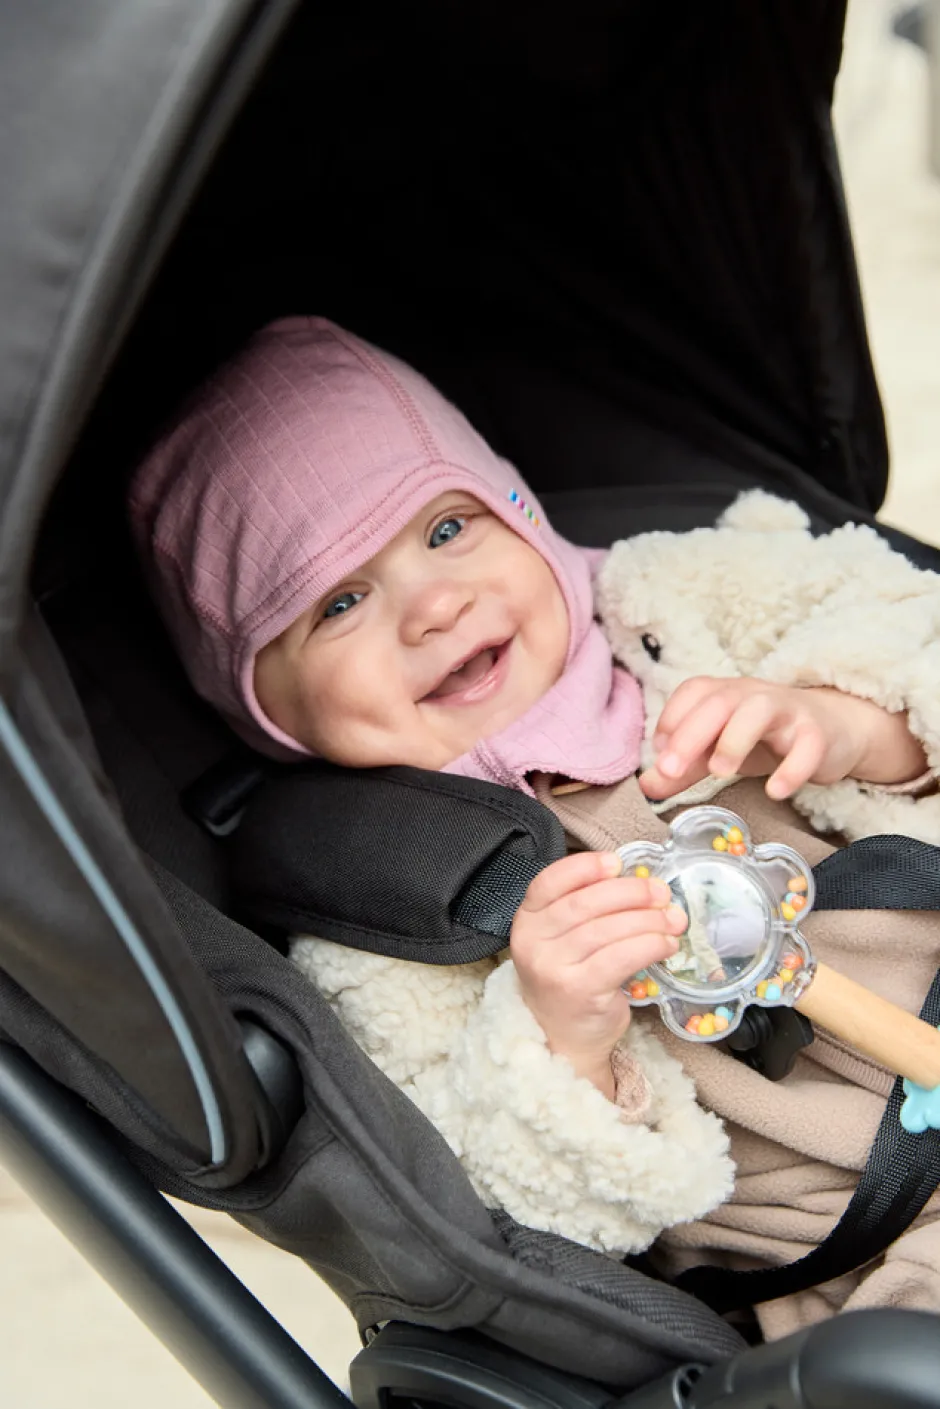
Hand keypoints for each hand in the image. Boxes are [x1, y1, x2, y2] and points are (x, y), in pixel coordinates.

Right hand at [510, 852, 687, 1098]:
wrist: (561, 1038)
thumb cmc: (569, 979)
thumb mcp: (561, 939)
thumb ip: (584, 909)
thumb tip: (639, 881)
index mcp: (526, 920)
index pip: (549, 882)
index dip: (585, 867)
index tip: (617, 862)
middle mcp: (533, 943)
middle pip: (585, 903)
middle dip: (630, 892)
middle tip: (660, 892)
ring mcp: (554, 969)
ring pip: (608, 930)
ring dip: (649, 920)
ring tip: (672, 920)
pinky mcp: (580, 991)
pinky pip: (621, 957)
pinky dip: (650, 945)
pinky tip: (666, 944)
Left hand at [639, 676, 926, 801]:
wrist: (831, 730)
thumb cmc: (764, 738)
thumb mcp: (718, 750)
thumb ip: (684, 768)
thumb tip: (647, 784)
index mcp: (726, 693)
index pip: (694, 692)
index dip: (671, 717)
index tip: (659, 753)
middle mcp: (753, 695)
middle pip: (719, 701)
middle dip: (690, 733)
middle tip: (670, 769)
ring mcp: (788, 712)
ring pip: (760, 712)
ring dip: (734, 740)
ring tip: (719, 773)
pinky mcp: (818, 734)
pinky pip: (808, 745)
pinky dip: (792, 769)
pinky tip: (775, 792)